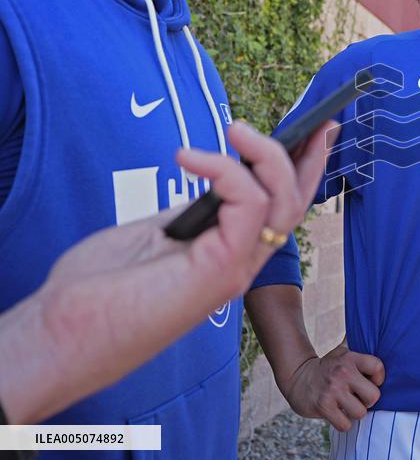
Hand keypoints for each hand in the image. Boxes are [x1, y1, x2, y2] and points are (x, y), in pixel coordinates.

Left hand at [0, 120, 335, 424]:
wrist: (63, 337)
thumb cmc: (96, 293)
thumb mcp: (152, 235)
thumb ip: (190, 214)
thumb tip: (210, 184)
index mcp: (227, 256)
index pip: (280, 209)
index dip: (303, 171)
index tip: (314, 134)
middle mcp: (241, 265)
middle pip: (294, 205)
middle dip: (311, 159)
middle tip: (316, 122)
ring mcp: (235, 270)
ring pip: (282, 203)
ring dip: (267, 156)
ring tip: (236, 129)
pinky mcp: (221, 271)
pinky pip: (249, 206)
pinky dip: (226, 171)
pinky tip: (188, 157)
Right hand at [285, 339, 385, 431]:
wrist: (297, 377)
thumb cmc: (328, 366)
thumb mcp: (342, 350)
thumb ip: (358, 340)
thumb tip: (373, 319)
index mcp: (350, 358)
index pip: (378, 367)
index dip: (379, 378)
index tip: (371, 381)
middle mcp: (343, 373)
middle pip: (374, 396)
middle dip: (367, 400)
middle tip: (358, 397)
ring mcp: (332, 390)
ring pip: (360, 413)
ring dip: (354, 413)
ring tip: (346, 405)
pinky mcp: (323, 407)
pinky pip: (345, 424)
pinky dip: (342, 423)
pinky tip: (337, 413)